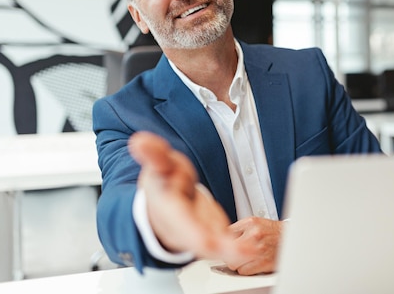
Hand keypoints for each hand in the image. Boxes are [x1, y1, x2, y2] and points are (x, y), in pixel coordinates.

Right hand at [128, 131, 251, 261]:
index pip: (181, 224)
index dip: (196, 234)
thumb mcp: (160, 164)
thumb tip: (139, 141)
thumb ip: (154, 154)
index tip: (210, 242)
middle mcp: (182, 230)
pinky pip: (225, 244)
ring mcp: (198, 235)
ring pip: (215, 247)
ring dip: (235, 251)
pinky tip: (253, 249)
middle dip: (221, 248)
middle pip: (201, 243)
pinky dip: (240, 248)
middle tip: (246, 251)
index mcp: (169, 210)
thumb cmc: (164, 182)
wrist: (165, 197)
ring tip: (253, 251)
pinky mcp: (212, 234)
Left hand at [224, 217, 282, 274]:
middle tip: (235, 253)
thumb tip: (222, 237)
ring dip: (237, 263)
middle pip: (227, 250)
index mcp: (250, 223)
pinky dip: (246, 269)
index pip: (225, 234)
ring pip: (233, 263)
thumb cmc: (272, 231)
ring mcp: (258, 249)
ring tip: (246, 258)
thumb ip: (239, 229)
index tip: (224, 245)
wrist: (289, 238)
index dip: (224, 242)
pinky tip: (252, 263)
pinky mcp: (263, 262)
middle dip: (229, 253)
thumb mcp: (255, 223)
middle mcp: (254, 234)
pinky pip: (243, 271)